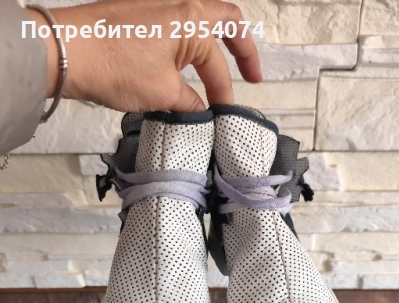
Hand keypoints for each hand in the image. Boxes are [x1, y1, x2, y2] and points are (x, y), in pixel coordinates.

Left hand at [26, 0, 262, 112]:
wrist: (66, 51)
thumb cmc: (113, 66)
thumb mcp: (162, 93)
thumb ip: (189, 103)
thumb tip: (200, 111)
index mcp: (193, 20)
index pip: (219, 66)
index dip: (225, 95)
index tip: (224, 116)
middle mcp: (180, 4)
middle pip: (226, 22)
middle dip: (243, 49)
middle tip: (252, 74)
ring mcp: (158, 4)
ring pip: (200, 21)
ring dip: (214, 45)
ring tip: (218, 70)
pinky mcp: (139, 13)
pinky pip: (176, 25)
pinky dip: (188, 44)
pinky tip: (183, 65)